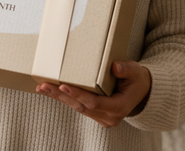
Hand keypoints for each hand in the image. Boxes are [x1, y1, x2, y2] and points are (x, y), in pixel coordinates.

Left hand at [36, 60, 150, 127]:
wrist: (141, 92)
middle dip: (61, 95)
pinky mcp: (95, 114)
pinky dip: (64, 97)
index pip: (94, 102)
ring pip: (76, 107)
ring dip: (59, 97)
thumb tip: (114, 67)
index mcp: (118, 108)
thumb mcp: (136, 71)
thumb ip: (126, 69)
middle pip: (81, 106)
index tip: (63, 85)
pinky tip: (50, 90)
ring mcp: (101, 117)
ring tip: (42, 87)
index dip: (78, 94)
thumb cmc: (137, 79)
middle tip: (44, 86)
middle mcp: (108, 117)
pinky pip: (78, 106)